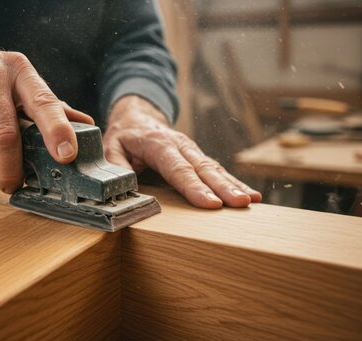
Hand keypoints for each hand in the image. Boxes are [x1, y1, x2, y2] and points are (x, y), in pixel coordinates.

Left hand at [103, 96, 261, 208]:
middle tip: (240, 203)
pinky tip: (250, 195)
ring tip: (250, 201)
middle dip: (223, 187)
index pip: (178, 169)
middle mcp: (180, 145)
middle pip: (203, 169)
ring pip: (215, 168)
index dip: (195, 187)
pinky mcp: (198, 157)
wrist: (137, 115)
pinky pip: (218, 170)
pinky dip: (234, 182)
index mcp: (158, 144)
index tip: (211, 203)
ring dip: (233, 185)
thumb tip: (124, 187)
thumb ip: (116, 166)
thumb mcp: (110, 147)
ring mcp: (192, 150)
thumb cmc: (124, 136)